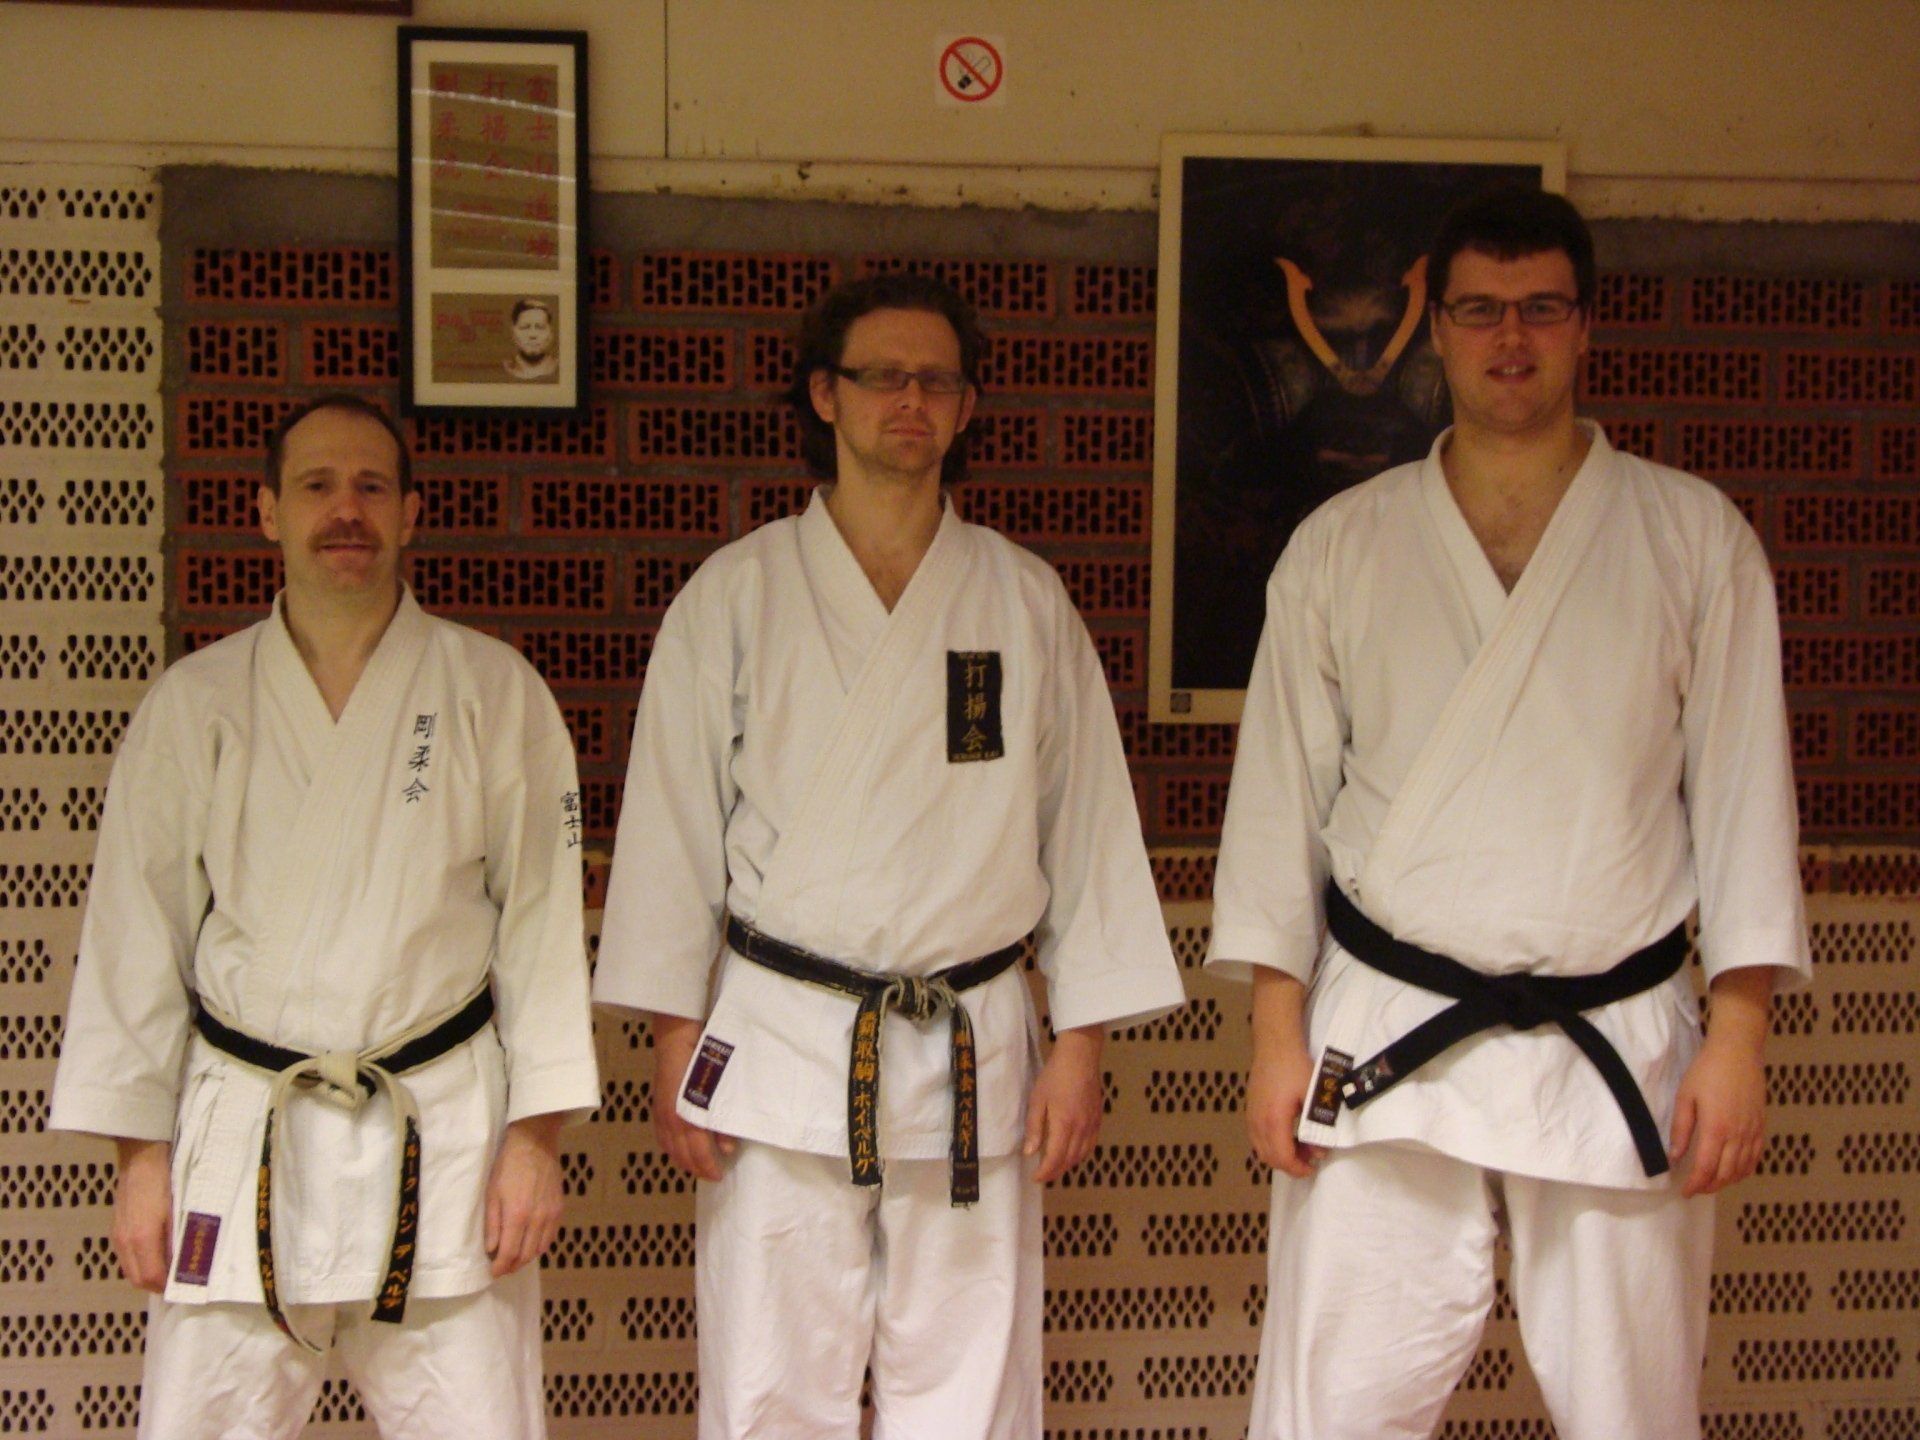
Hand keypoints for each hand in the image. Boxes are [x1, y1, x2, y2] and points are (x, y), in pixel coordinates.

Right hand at [112, 1138, 172, 1292]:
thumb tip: (187, 1262)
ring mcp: (117, 1235)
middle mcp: (125, 1241)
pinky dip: (140, 1262)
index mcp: (142, 1238)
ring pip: (130, 1269)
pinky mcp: (116, 1228)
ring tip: (169, 1267)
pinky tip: (156, 1252)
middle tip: (178, 1280)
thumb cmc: (165, 1180)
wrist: (141, 1157)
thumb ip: (180, 1238)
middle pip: (137, 1279)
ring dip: (147, 1274)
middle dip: (156, 1285)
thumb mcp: (179, 1210)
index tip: (184, 1286)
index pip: (151, 1278)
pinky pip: (126, 1256)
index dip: (167, 1287)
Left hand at [485, 1114, 564, 1275]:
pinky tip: (530, 1242)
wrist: (535, 1143)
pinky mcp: (560, 1209)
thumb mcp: (492, 1193)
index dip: (501, 1267)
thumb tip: (492, 1250)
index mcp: (517, 1215)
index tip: (493, 1273)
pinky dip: (540, 1245)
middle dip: (512, 1266)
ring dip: (526, 1258)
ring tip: (515, 1257)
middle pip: (526, 1255)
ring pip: (540, 1249)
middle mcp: (537, 1219)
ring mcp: (551, 1215)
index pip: (510, 1253)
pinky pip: (551, 1237)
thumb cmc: (508, 1166)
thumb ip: (492, 1224)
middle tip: (502, 1267)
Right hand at [650, 1013, 736, 1181]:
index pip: (698, 1152)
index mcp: (686, 1118)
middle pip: (682, 1154)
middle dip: (696, 1168)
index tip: (719, 1176)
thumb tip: (728, 1148)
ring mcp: (661, 1114)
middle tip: (710, 1175)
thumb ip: (722, 1122)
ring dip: (682, 1160)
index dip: (708, 1167)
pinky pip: (661, 1136)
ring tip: (696, 1166)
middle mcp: (671, 1120)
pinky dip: (670, 1148)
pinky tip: (678, 1148)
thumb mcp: (718, 1092)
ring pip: (670, 1148)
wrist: (676, 1039)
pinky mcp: (657, 1107)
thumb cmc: (702, 1062)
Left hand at [1023, 1026, 1102, 1183]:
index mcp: (1064, 1124)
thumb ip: (1035, 1127)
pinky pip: (1091, 1144)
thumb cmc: (1055, 1076)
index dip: (1045, 1172)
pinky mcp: (1098, 1118)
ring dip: (1068, 1165)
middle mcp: (1081, 1128)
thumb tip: (1030, 1152)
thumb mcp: (1038, 1099)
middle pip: (1070, 1160)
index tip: (1036, 1178)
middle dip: (1056, 1171)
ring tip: (1056, 1166)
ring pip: (1082, 1154)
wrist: (1080, 1057)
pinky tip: (1073, 1152)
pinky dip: (1081, 1154)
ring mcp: (1092, 1124)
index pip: (1055, 1158)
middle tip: (1043, 1175)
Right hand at [1247, 1040, 1321, 1178]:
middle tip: (1310, 1157)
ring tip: (1301, 1146)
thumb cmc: (1295, 1068)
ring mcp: (1251, 1116)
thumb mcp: (1313, 1096)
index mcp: (1274, 1121)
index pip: (1282, 1157)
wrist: (1275, 1044)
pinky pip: (1257, 1138)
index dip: (1298, 1168)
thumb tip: (1321, 1149)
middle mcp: (1257, 1123)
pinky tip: (1287, 1134)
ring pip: (1261, 1149)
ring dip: (1280, 1154)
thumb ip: (1318, 1125)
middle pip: (1269, 1157)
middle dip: (1290, 1164)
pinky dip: (1272, 1144)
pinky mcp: (1250, 1110)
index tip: (1312, 1167)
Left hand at [1670, 966, 1774, 1197]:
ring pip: (1743, 1169)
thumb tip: (1675, 1156)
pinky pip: (1756, 1157)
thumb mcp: (1685, 1097)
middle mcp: (1738, 1135)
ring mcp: (1753, 1131)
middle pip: (1726, 1174)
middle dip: (1710, 1187)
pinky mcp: (1761, 1126)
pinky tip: (1734, 1171)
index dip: (1696, 1185)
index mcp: (1716, 1129)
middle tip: (1695, 1189)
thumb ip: (1681, 1129)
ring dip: (1727, 1181)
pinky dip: (1745, 1170)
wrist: (1738, 1052)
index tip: (1685, 1192)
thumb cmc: (1707, 1071)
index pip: (1707, 1169)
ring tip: (1711, 1183)